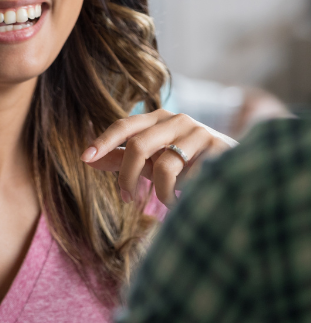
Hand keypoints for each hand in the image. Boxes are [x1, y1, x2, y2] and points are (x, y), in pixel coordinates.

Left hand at [80, 110, 236, 204]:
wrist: (237, 169)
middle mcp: (177, 119)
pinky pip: (189, 176)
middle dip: (127, 176)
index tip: (84, 157)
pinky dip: (181, 194)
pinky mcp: (219, 148)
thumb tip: (87, 158)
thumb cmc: (186, 164)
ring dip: (160, 192)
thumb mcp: (151, 161)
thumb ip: (120, 158)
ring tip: (166, 203)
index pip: (124, 125)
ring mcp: (199, 132)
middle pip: (138, 145)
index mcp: (157, 119)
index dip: (103, 141)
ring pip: (164, 165)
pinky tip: (186, 201)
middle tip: (127, 198)